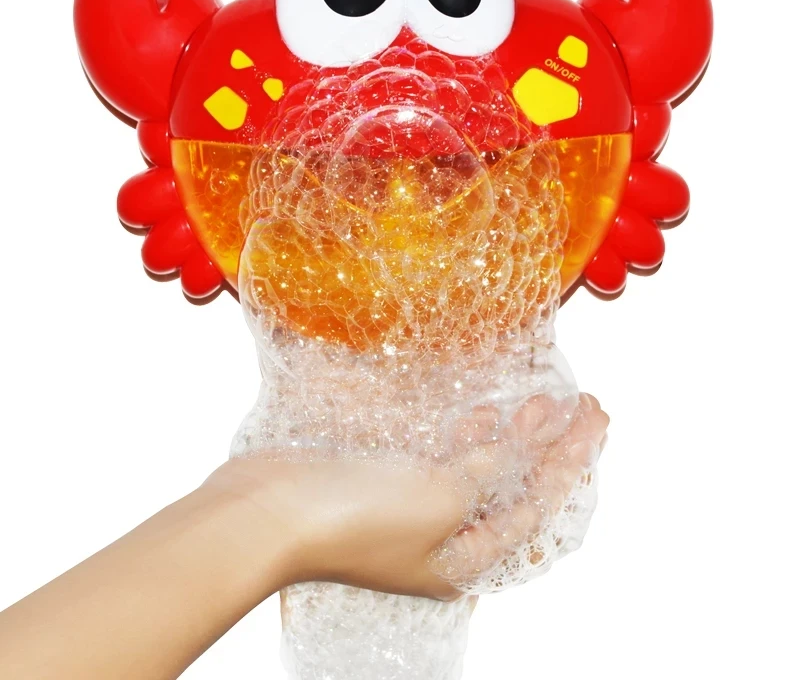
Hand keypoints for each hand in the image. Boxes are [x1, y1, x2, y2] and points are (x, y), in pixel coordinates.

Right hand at [203, 393, 608, 600]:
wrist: (271, 511)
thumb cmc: (355, 517)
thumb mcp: (440, 496)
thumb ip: (487, 469)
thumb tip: (519, 444)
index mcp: (466, 559)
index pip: (537, 501)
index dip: (571, 456)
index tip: (595, 416)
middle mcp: (447, 541)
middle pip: (514, 487)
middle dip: (550, 446)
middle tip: (581, 406)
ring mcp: (417, 511)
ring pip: (482, 469)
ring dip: (511, 436)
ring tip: (541, 402)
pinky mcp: (390, 483)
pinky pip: (445, 458)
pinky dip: (468, 437)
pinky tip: (482, 413)